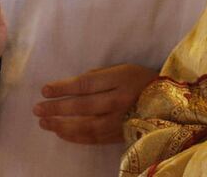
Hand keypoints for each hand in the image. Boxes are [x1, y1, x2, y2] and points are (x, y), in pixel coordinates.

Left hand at [34, 64, 157, 143]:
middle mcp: (120, 101)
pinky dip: (74, 136)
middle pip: (82, 106)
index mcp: (121, 79)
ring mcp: (120, 120)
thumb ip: (100, 75)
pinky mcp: (119, 135)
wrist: (168, 102)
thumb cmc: (141, 80)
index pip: (86, 84)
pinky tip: (61, 133)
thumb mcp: (124, 68)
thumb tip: (73, 85)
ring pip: (85, 126)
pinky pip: (92, 138)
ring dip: (61, 125)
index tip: (45, 89)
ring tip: (44, 123)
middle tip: (37, 109)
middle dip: (57, 108)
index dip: (63, 88)